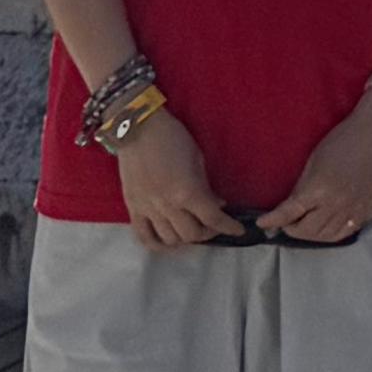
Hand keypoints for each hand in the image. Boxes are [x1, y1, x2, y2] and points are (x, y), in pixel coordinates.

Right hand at [112, 102, 244, 250]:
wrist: (136, 127)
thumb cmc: (173, 138)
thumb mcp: (198, 159)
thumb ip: (206, 187)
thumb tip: (217, 205)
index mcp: (187, 192)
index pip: (213, 219)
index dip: (229, 227)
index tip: (238, 229)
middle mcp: (167, 206)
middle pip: (192, 235)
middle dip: (208, 232)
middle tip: (213, 224)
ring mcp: (148, 208)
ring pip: (170, 239)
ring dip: (185, 238)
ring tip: (192, 228)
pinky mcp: (132, 207)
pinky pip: (144, 237)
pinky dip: (158, 244)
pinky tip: (169, 240)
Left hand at [258, 86, 371, 241]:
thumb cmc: (341, 141)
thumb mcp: (313, 163)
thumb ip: (301, 189)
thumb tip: (290, 209)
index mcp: (319, 189)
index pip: (289, 213)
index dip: (272, 221)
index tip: (262, 224)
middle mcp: (336, 204)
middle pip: (306, 230)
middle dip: (291, 228)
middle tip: (285, 222)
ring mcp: (352, 209)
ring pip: (325, 236)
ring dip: (310, 234)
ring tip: (303, 225)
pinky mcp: (365, 210)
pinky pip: (344, 233)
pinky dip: (330, 234)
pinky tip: (324, 227)